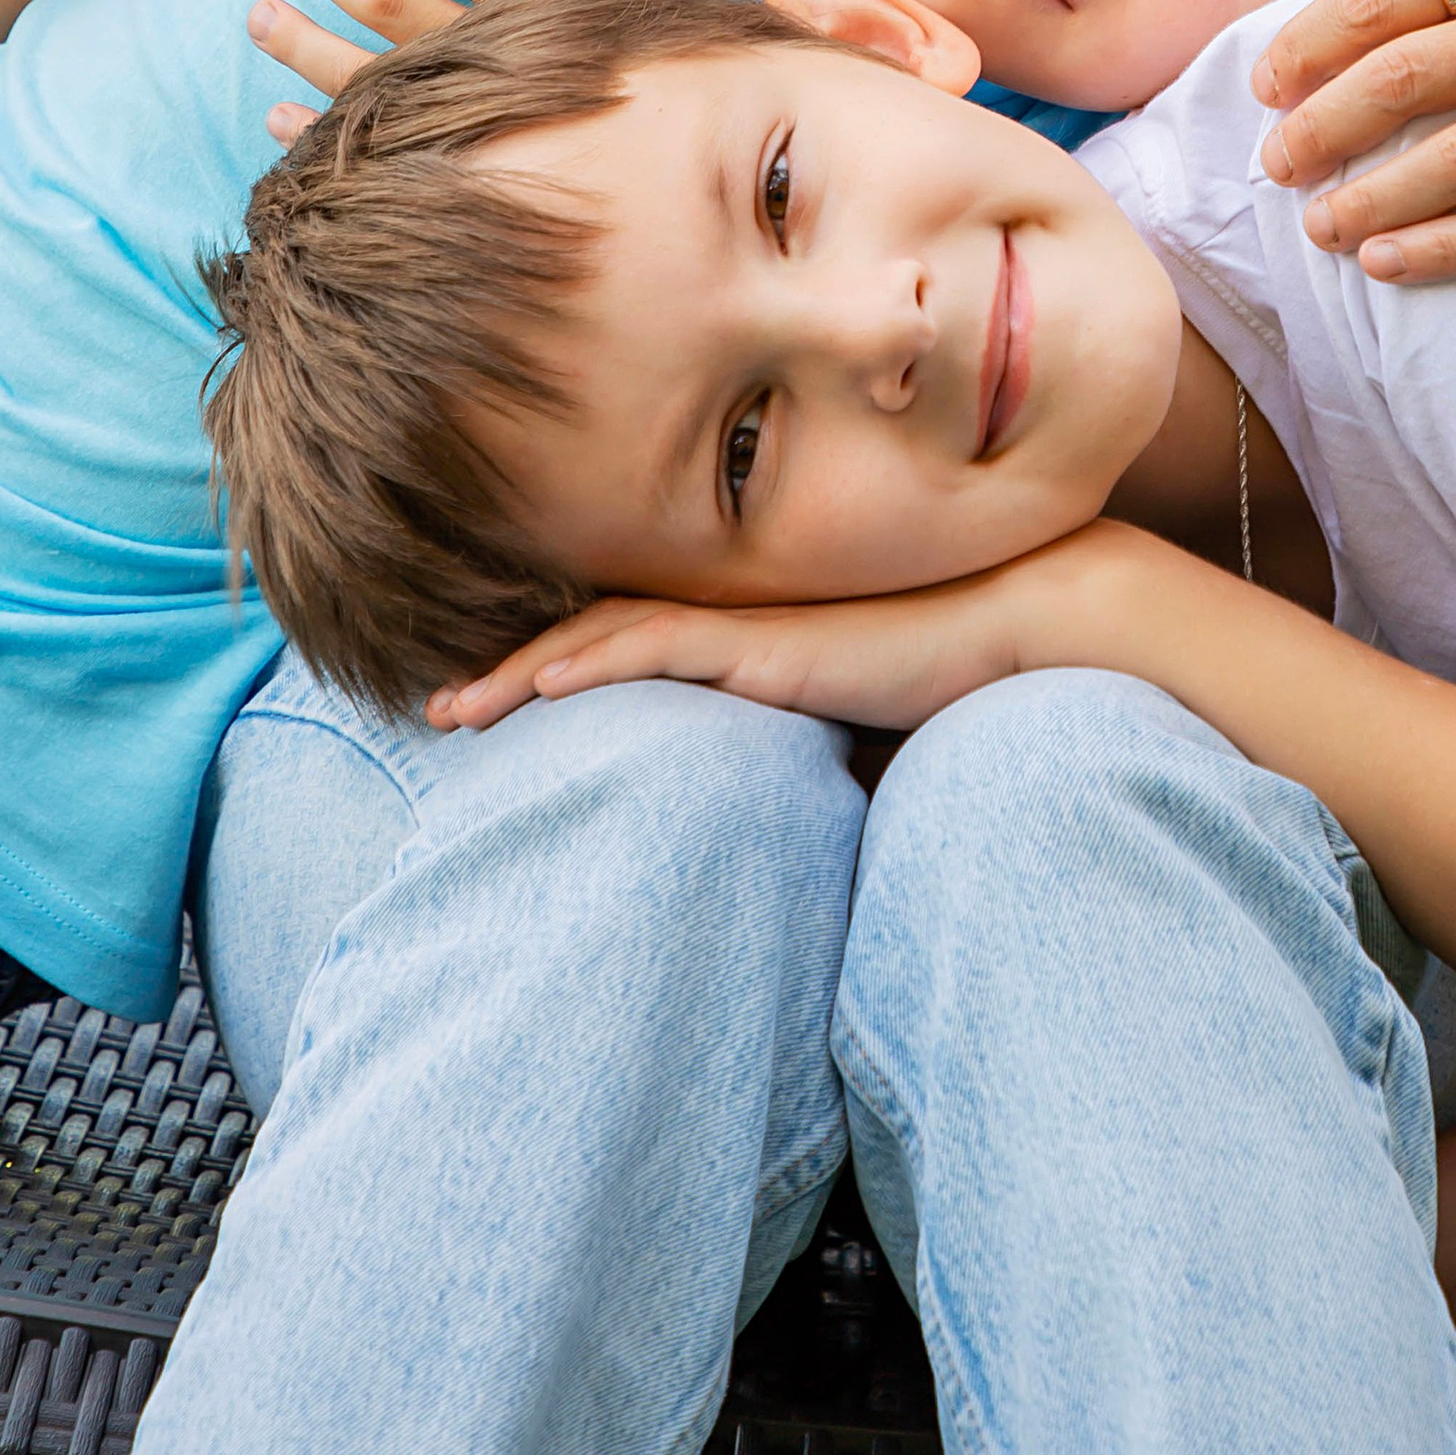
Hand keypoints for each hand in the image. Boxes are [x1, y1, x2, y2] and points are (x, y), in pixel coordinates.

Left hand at [252, 0, 659, 140]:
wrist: (701, 192)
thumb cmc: (679, 93)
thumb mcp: (661, 8)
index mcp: (538, 16)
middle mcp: (492, 67)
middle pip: (397, 8)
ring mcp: (467, 123)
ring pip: (370, 77)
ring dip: (308, 46)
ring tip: (257, 16)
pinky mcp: (453, 172)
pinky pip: (373, 150)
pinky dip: (321, 132)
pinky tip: (278, 119)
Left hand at [428, 562, 1051, 737]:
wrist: (1023, 628)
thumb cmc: (955, 682)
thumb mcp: (858, 733)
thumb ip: (805, 762)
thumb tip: (770, 833)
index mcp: (746, 641)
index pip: (626, 648)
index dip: (550, 674)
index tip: (487, 711)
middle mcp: (732, 622)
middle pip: (590, 637)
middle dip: (503, 675)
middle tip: (432, 712)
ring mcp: (744, 623)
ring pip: (602, 637)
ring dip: (517, 674)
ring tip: (450, 710)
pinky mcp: (764, 639)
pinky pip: (659, 642)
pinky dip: (590, 661)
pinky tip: (537, 686)